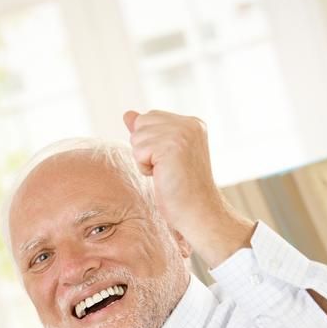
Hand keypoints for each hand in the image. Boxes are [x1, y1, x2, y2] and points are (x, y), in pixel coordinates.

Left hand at [123, 109, 221, 235]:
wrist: (199, 212)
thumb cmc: (180, 191)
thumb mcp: (163, 156)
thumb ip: (148, 132)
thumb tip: (127, 114)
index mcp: (192, 123)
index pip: (150, 117)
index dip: (149, 144)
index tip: (170, 163)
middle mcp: (189, 123)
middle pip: (142, 123)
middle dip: (145, 149)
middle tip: (166, 169)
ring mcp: (181, 132)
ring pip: (137, 137)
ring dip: (144, 160)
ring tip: (165, 173)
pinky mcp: (171, 145)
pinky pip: (138, 151)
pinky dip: (144, 168)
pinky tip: (162, 177)